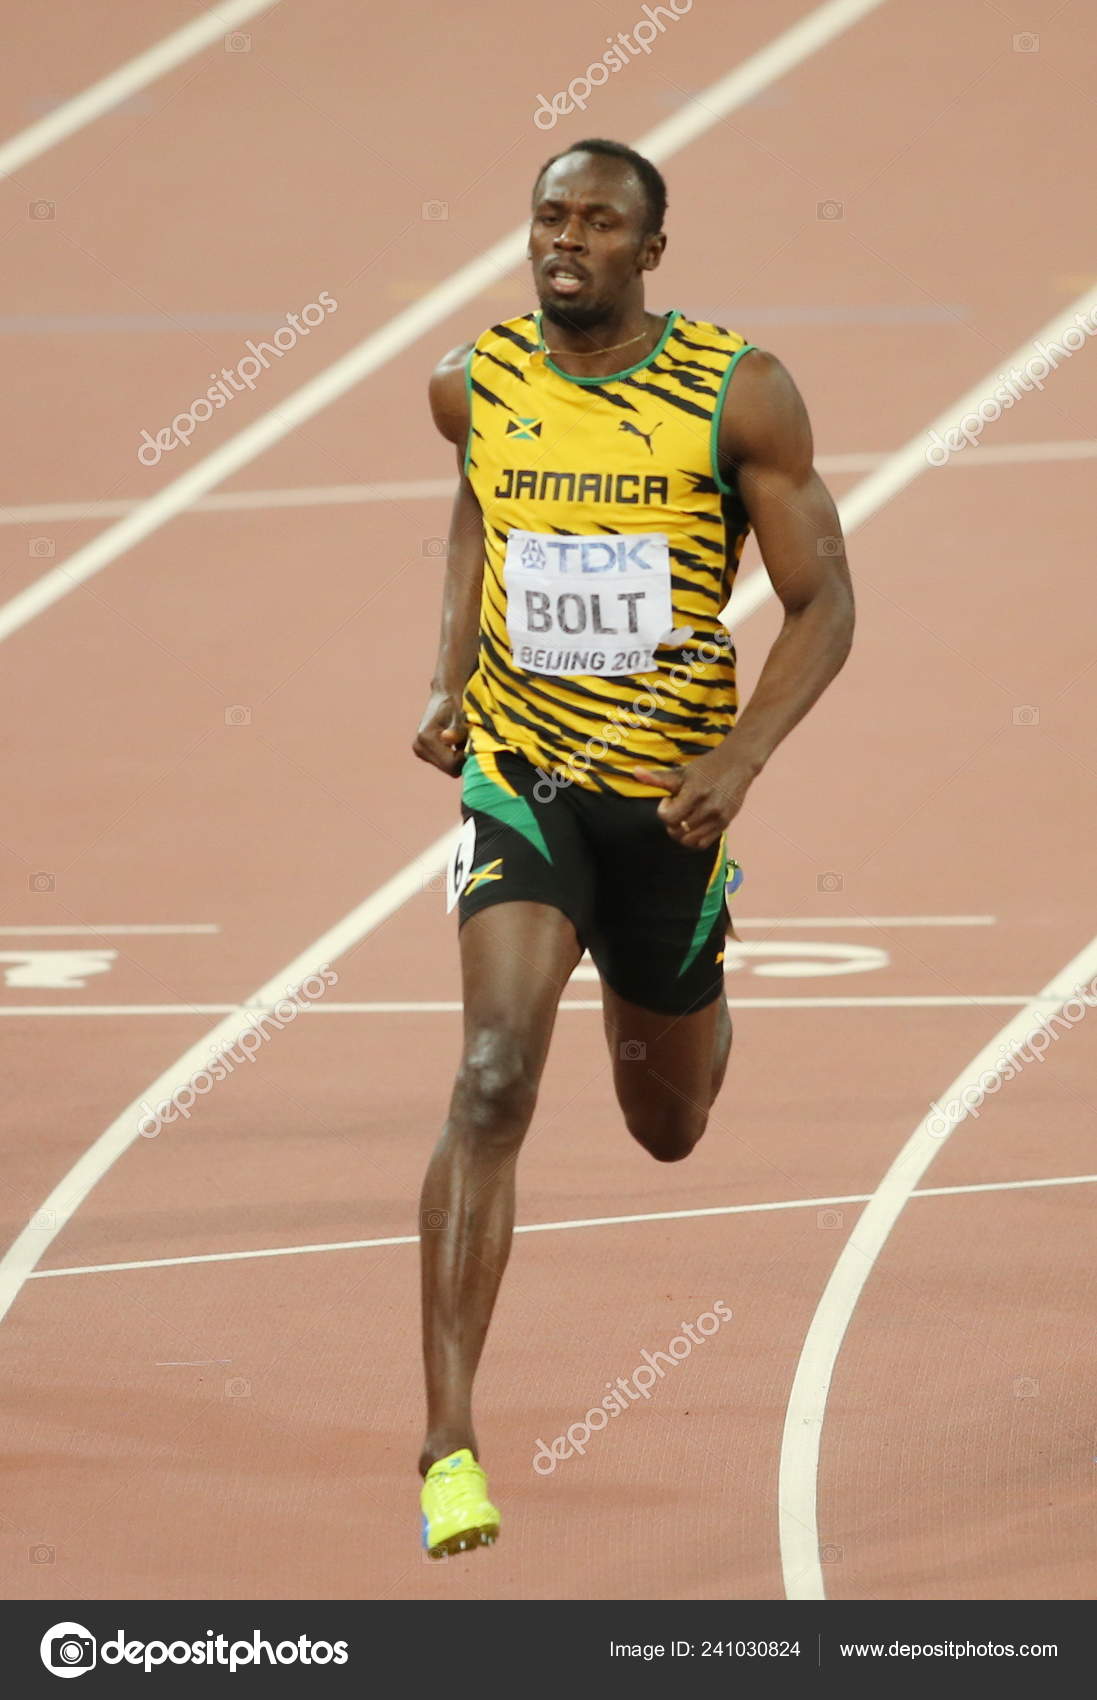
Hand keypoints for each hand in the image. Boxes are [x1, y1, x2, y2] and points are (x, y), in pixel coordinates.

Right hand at [413, 689, 467, 776]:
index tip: (474, 742)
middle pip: (450, 769)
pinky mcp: (423, 753)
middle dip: (463, 758)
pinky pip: (446, 764)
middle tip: (469, 739)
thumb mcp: (461, 713)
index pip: (451, 765)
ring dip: (459, 757)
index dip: (467, 758)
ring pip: (449, 768)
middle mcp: (419, 747)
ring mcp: (419, 751)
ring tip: (463, 738)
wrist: (447, 693)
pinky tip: (457, 741)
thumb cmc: (458, 702)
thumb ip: (457, 729)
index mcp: (426, 738)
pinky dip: (455, 756)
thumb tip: (447, 739)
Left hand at [633, 746, 757, 848]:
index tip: (669, 799)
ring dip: (681, 833)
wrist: (738, 764)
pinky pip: (703, 844)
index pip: (669, 818)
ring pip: (690, 841)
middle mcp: (708, 808)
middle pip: (678, 831)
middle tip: (677, 809)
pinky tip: (692, 826)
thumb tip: (634, 772)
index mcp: (695, 793)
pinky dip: (693, 840)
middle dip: (671, 822)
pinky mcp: (725, 824)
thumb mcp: (682, 772)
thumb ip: (658, 778)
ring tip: (684, 819)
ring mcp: (718, 818)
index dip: (664, 810)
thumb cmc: (706, 767)